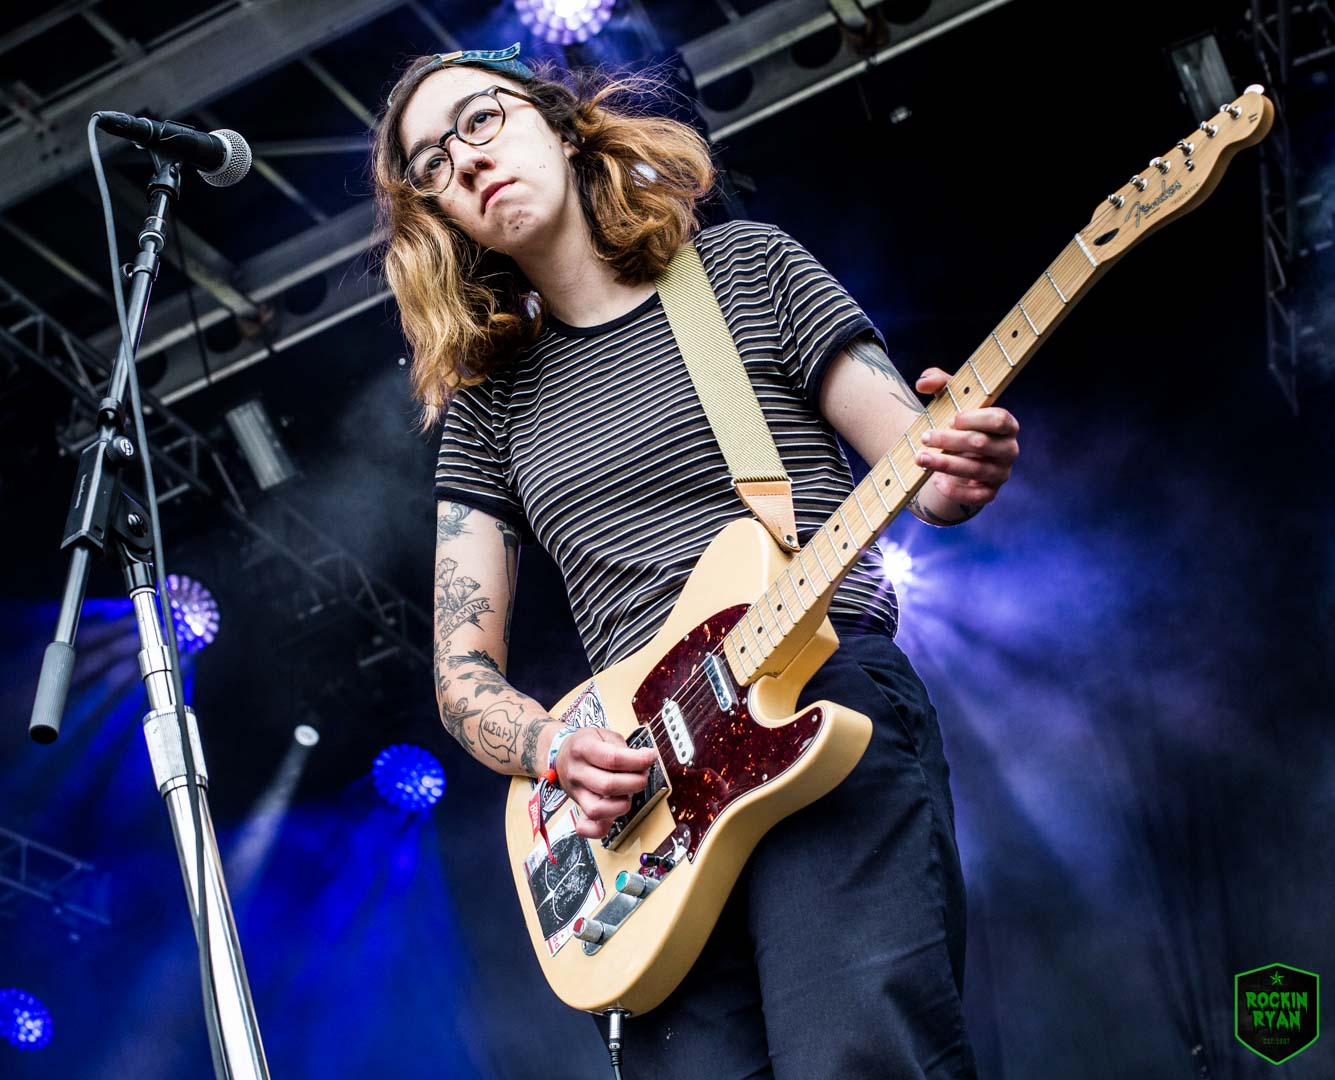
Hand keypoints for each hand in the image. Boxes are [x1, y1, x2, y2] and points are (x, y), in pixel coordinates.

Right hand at [554, 727, 657, 838]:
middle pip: (608, 785)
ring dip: (622, 804)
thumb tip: (645, 759)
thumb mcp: (603, 734)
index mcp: (583, 749)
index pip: (613, 759)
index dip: (638, 760)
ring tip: (629, 794)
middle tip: (642, 776)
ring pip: (597, 809)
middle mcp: (577, 772)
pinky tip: (613, 816)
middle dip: (635, 782)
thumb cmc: (586, 744)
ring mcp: (576, 792)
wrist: (561, 755)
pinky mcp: (578, 808)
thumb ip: (623, 747)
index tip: (650, 757)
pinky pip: (585, 828)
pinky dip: (601, 828)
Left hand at [913, 367, 1019, 507]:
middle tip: (924, 437)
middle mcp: (1009, 449)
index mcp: (1007, 424)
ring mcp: (1001, 472)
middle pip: (982, 444)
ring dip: (945, 464)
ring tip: (920, 458)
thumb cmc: (959, 423)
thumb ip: (940, 383)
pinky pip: (977, 496)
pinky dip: (955, 490)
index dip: (975, 419)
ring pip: (975, 470)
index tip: (950, 419)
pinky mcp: (990, 492)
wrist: (961, 456)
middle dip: (949, 440)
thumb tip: (922, 383)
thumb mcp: (952, 399)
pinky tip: (936, 482)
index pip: (999, 419)